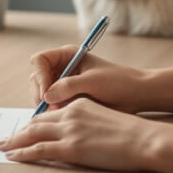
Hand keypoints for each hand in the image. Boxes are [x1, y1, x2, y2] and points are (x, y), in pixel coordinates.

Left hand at [0, 99, 163, 171]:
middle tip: (4, 138)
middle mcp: (70, 114)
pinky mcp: (70, 148)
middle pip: (36, 123)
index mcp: (79, 105)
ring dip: (14, 141)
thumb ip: (87, 122)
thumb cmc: (131, 132)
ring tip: (2, 146)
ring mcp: (69, 131)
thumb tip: (79, 133)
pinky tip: (12, 156)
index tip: (24, 129)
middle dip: (18, 131)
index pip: (49, 114)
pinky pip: (38, 150)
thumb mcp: (105, 118)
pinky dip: (22, 153)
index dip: (33, 123)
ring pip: (32, 134)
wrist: (144, 139)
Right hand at [30, 45, 147, 112]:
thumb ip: (68, 86)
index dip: (40, 76)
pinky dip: (53, 111)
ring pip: (41, 94)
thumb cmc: (118, 82)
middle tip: (51, 108)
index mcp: (67, 55)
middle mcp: (62, 68)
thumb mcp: (93, 82)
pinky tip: (64, 116)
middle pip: (37, 78)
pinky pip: (51, 105)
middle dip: (41, 93)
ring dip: (46, 104)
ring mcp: (63, 84)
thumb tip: (46, 97)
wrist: (136, 95)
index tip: (47, 93)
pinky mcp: (67, 99)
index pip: (39, 61)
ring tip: (61, 113)